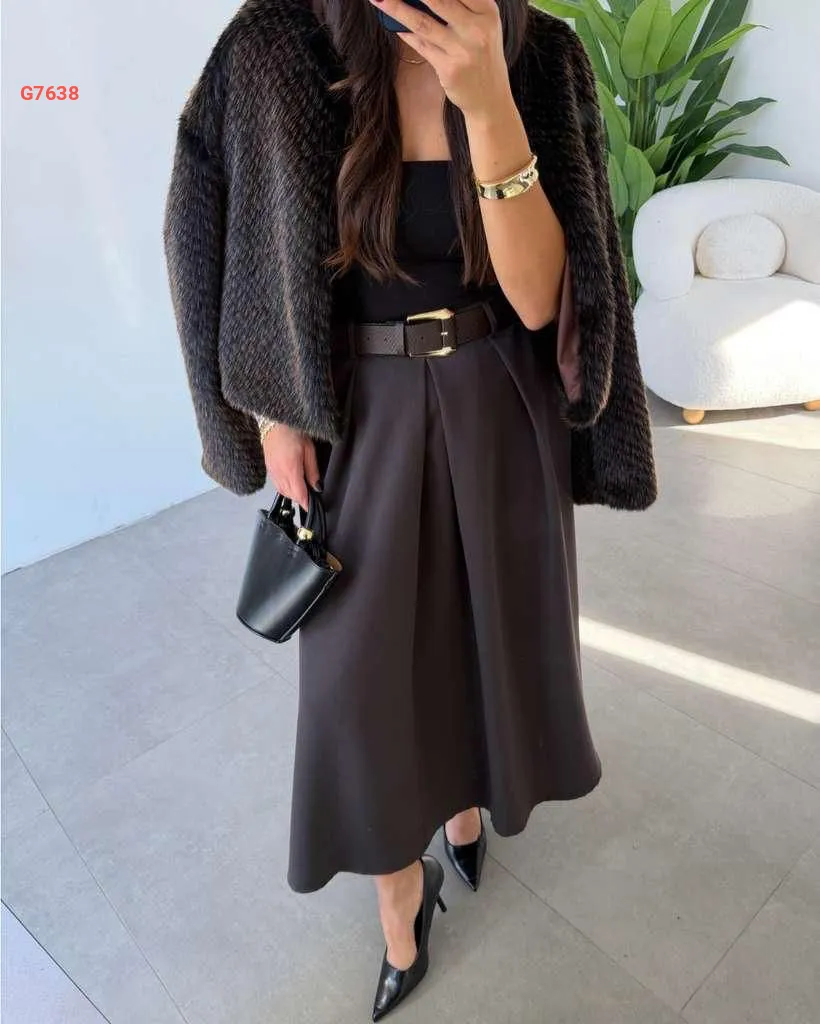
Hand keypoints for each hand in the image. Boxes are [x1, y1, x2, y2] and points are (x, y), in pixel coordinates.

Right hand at [261, 423, 320, 511]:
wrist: (274, 421)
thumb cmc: (293, 431)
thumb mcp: (309, 450)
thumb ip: (313, 471)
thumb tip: (317, 487)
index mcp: (290, 469)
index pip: (299, 494)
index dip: (306, 503)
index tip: (312, 508)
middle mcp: (279, 473)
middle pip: (290, 495)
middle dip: (300, 499)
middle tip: (310, 499)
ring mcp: (271, 471)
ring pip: (282, 491)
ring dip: (292, 494)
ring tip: (302, 491)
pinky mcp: (268, 467)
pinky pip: (276, 484)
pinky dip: (284, 487)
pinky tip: (291, 483)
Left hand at [369, 0, 511, 121]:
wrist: (490, 98)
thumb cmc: (482, 56)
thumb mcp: (482, 25)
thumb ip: (462, 7)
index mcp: (487, 11)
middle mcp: (477, 28)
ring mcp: (462, 50)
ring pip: (423, 23)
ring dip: (398, 9)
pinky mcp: (449, 68)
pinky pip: (421, 45)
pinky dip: (405, 33)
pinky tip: (393, 24)